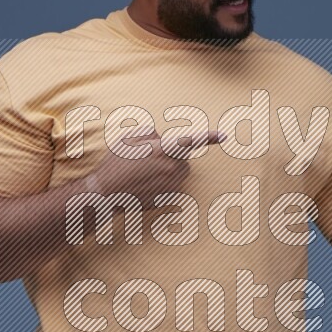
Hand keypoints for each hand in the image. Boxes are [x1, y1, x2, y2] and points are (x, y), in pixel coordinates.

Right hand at [84, 130, 225, 207]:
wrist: (107, 193)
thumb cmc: (115, 163)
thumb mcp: (127, 139)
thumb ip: (149, 134)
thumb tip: (161, 140)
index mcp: (161, 150)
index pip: (190, 141)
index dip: (208, 137)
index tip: (225, 136)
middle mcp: (170, 168)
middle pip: (183, 157)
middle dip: (172, 154)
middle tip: (149, 157)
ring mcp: (170, 185)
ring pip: (179, 171)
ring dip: (169, 167)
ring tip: (145, 170)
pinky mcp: (168, 197)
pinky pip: (172, 184)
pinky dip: (163, 181)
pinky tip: (145, 182)